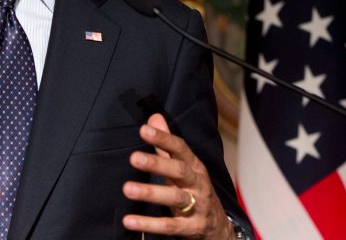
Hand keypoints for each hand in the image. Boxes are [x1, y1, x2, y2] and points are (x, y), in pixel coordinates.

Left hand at [122, 113, 234, 238]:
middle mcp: (197, 184)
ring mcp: (197, 207)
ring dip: (151, 193)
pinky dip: (150, 224)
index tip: (143, 130)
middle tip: (134, 158)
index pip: (180, 148)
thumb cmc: (194, 191)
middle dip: (157, 164)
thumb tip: (154, 118)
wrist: (217, 228)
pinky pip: (170, 226)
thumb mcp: (183, 166)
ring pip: (175, 198)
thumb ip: (166, 144)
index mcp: (194, 166)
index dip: (163, 138)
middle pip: (179, 171)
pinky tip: (130, 221)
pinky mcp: (191, 228)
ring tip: (127, 189)